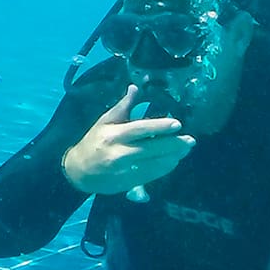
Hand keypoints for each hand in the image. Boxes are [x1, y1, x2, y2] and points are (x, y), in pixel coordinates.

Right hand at [61, 86, 194, 196]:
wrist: (78, 171)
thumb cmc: (93, 141)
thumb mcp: (104, 121)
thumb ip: (122, 106)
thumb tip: (135, 87)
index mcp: (114, 134)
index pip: (141, 129)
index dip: (160, 127)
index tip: (177, 124)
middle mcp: (120, 153)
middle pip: (151, 149)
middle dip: (173, 145)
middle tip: (190, 140)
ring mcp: (125, 170)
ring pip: (154, 164)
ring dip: (173, 157)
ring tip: (185, 149)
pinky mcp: (128, 182)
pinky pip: (151, 175)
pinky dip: (164, 168)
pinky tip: (173, 161)